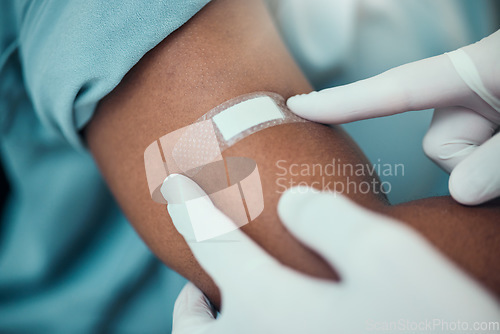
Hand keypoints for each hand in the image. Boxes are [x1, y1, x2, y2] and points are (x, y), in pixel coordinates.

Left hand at [162, 175, 498, 333]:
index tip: (173, 188)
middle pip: (190, 324)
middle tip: (197, 284)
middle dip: (189, 298)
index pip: (212, 243)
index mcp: (267, 309)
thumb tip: (295, 204)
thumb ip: (330, 221)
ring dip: (207, 330)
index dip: (190, 207)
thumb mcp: (390, 259)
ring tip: (224, 314)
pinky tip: (270, 331)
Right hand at [287, 30, 499, 205]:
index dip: (343, 100)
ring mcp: (476, 102)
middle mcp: (469, 83)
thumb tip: (461, 192)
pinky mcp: (483, 120)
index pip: (397, 88)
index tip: (298, 106)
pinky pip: (465, 157)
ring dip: (478, 165)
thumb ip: (495, 160)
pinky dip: (484, 165)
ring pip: (449, 153)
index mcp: (480, 67)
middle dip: (464, 160)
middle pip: (434, 140)